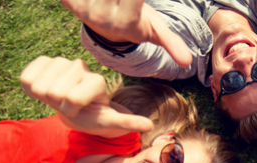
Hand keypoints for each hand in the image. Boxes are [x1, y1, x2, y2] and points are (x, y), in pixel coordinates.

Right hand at [20, 56, 152, 133]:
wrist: (81, 107)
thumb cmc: (96, 117)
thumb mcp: (111, 122)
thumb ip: (127, 121)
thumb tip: (150, 124)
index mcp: (96, 82)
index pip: (71, 98)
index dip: (72, 110)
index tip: (81, 110)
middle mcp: (79, 67)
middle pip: (54, 92)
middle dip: (59, 104)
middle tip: (70, 106)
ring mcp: (61, 62)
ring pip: (40, 85)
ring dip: (47, 96)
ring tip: (60, 99)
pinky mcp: (43, 62)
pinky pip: (26, 76)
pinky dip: (31, 85)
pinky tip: (45, 90)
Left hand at [61, 0, 191, 66]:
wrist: (104, 24)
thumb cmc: (136, 22)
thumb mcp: (155, 32)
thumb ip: (171, 43)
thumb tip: (187, 62)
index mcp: (126, 23)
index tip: (135, 0)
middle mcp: (102, 18)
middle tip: (124, 2)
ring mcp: (84, 9)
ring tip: (115, 2)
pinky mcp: (69, 1)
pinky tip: (99, 1)